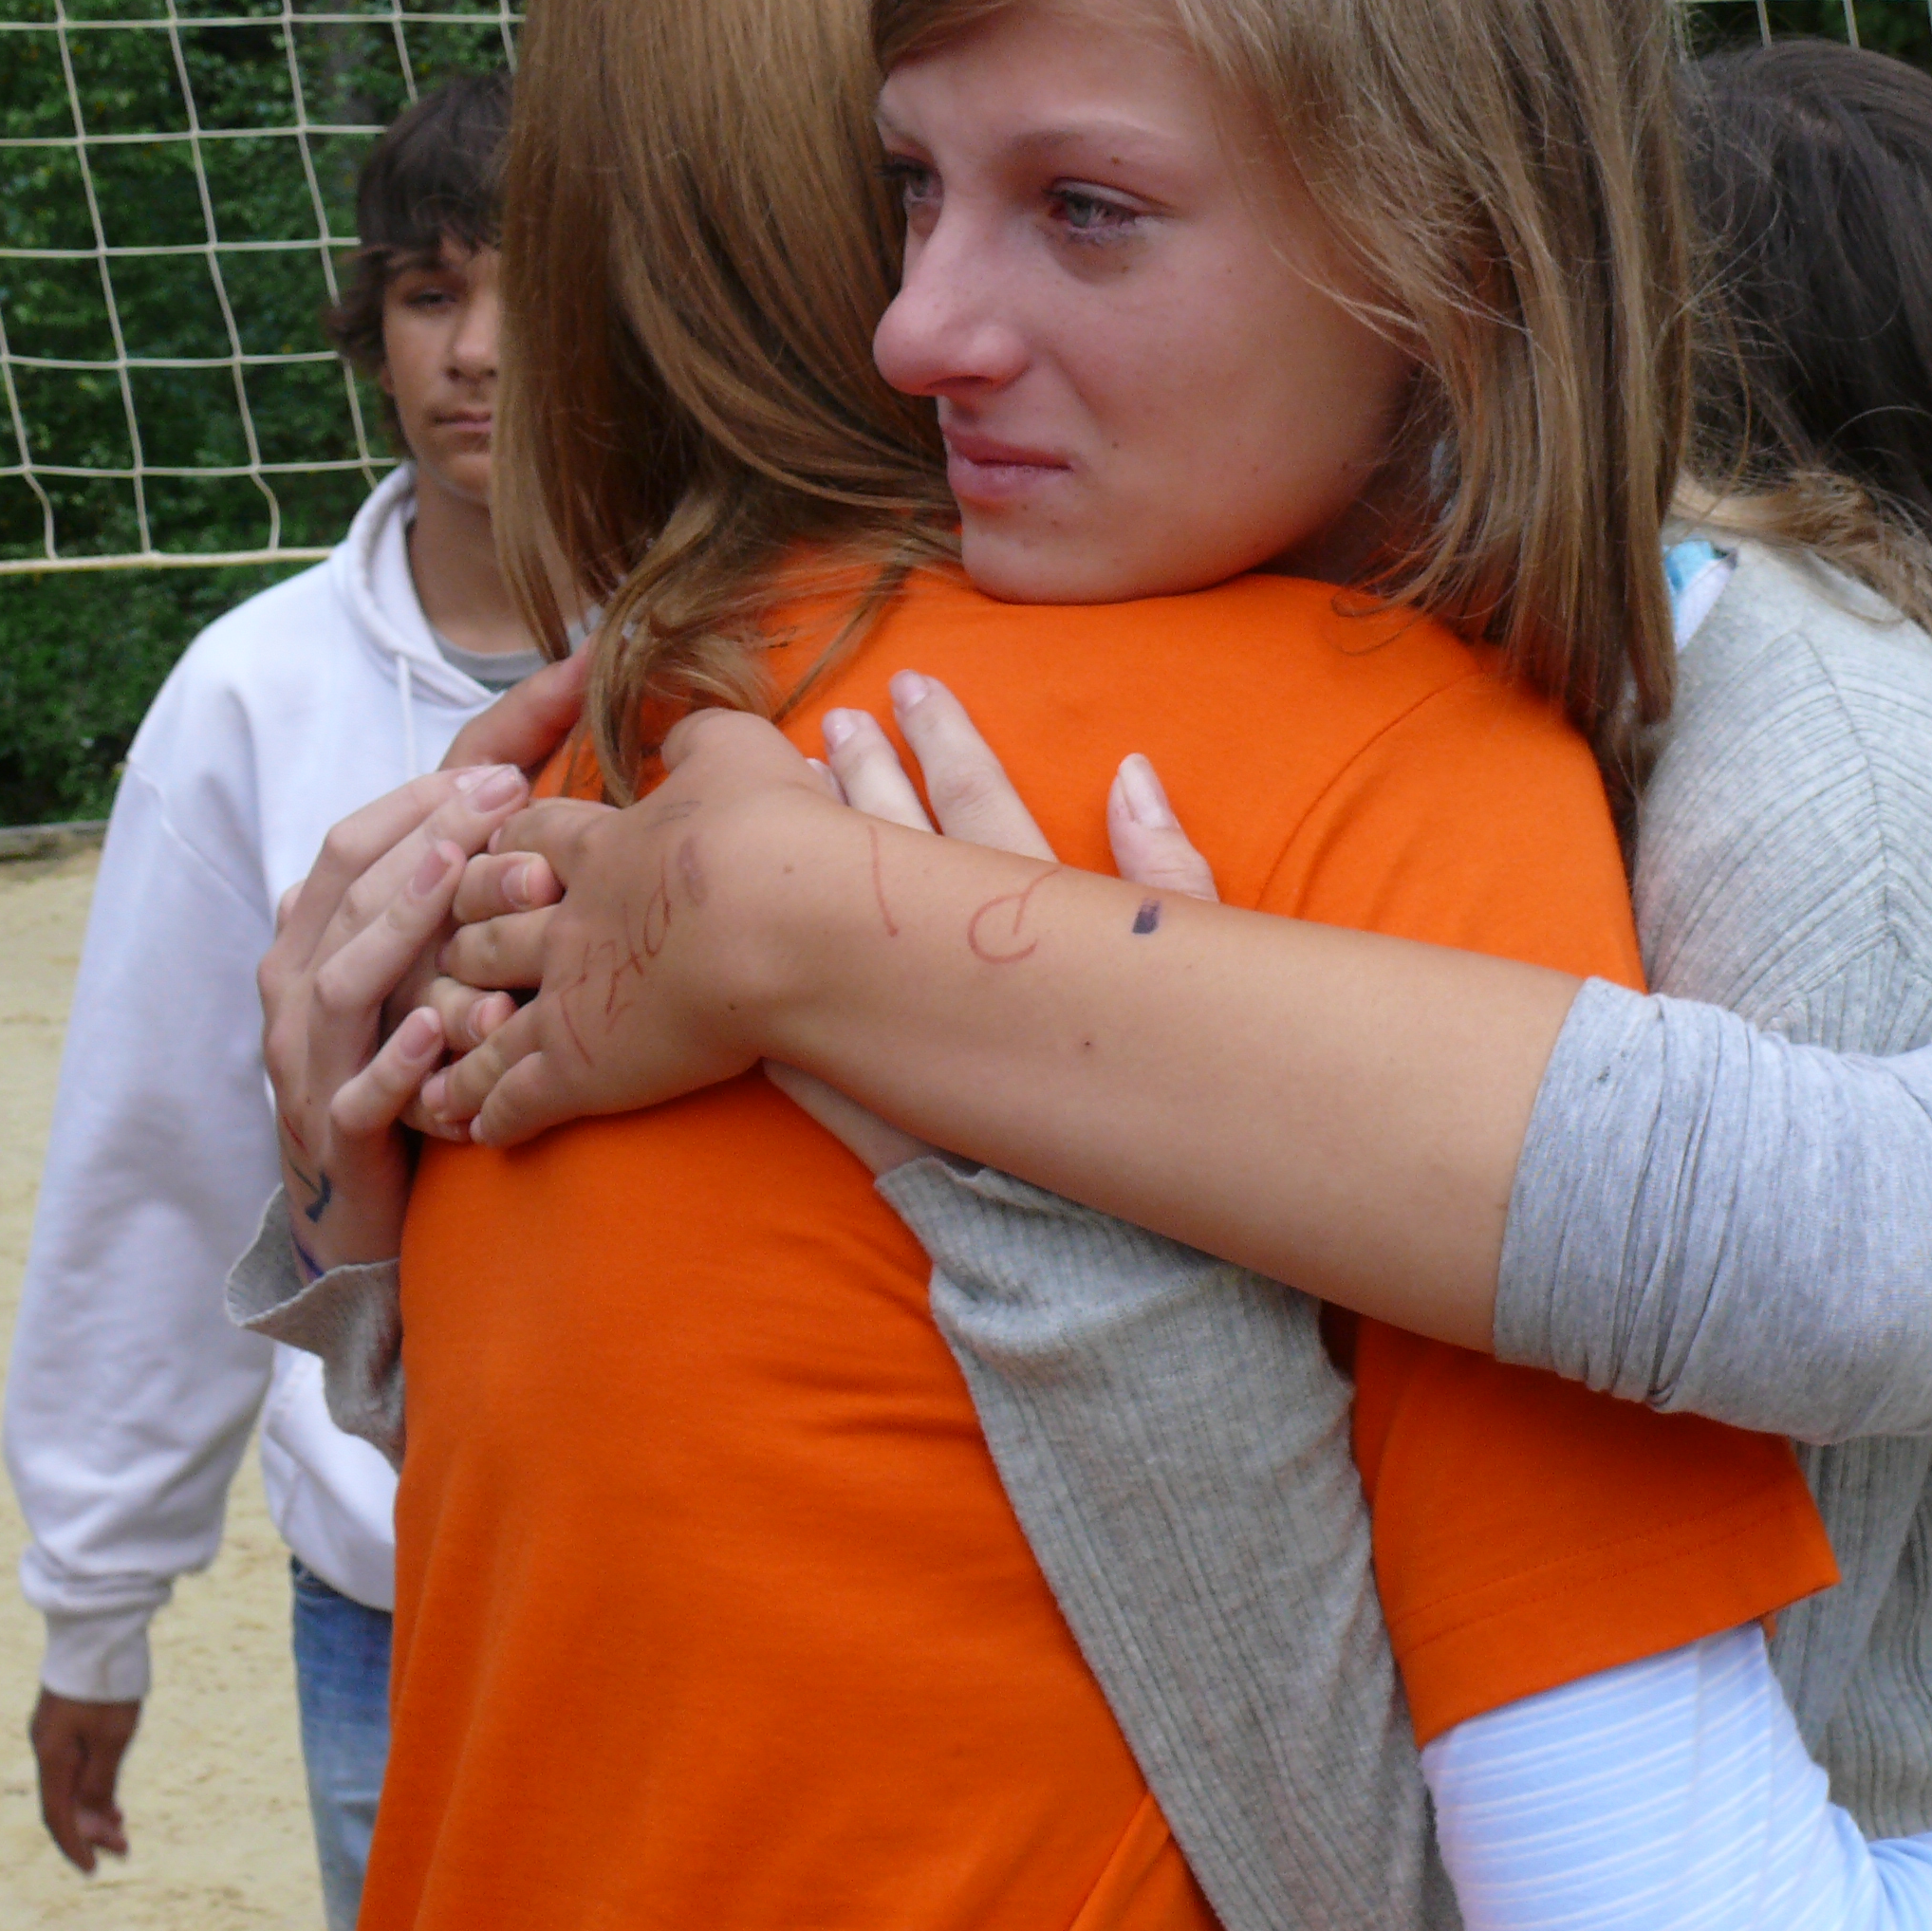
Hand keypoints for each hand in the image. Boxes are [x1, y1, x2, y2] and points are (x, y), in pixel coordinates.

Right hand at [27, 1688, 140, 1878]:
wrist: (96, 1629)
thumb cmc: (107, 1683)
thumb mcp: (113, 1735)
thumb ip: (100, 1779)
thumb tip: (92, 1817)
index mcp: (52, 1755)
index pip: (57, 1814)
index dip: (75, 1844)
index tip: (94, 1868)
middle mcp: (45, 1748)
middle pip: (63, 1802)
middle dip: (90, 1831)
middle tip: (123, 1850)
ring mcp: (53, 1734)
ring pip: (69, 1785)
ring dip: (94, 1810)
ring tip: (121, 1829)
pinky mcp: (64, 1721)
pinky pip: (73, 1767)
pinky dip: (91, 1787)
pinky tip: (111, 1799)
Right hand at [259, 763, 533, 1271]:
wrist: (356, 1204)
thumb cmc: (399, 1060)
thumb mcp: (416, 964)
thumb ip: (445, 887)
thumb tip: (514, 781)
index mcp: (311, 938)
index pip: (351, 846)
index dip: (420, 801)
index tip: (503, 769)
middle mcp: (296, 989)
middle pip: (348, 898)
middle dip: (427, 839)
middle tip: (507, 795)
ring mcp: (309, 1063)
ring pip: (342, 982)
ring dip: (404, 924)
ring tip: (462, 873)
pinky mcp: (336, 1136)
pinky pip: (360, 1094)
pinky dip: (394, 1059)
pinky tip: (436, 1024)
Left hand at [417, 709, 837, 1146]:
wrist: (788, 924)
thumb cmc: (773, 832)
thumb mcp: (740, 752)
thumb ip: (700, 737)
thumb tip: (686, 730)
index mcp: (599, 846)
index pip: (526, 840)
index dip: (505, 847)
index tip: (491, 854)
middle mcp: (567, 921)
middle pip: (485, 929)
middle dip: (463, 942)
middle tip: (453, 957)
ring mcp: (567, 998)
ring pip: (485, 1020)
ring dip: (461, 1040)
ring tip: (437, 1059)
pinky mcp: (583, 1069)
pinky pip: (517, 1098)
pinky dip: (491, 1114)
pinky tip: (477, 1130)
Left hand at [761, 672, 1224, 1172]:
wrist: (1142, 1245)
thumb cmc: (1182, 1098)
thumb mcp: (1203, 968)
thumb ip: (1167, 870)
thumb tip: (1130, 769)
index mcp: (1041, 918)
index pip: (980, 804)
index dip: (942, 740)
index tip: (906, 685)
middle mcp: (965, 969)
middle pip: (898, 848)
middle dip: (859, 776)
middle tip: (825, 722)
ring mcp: (914, 1043)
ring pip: (838, 930)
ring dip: (804, 862)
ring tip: (777, 808)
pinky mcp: (884, 1118)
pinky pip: (807, 1050)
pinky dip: (769, 999)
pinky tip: (728, 955)